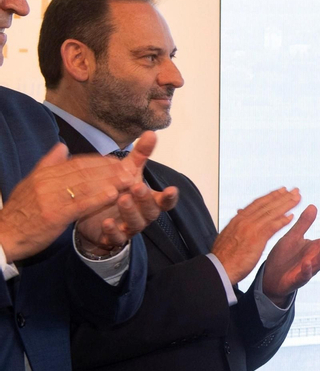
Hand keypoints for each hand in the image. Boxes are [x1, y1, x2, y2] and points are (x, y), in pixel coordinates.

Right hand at [0, 139, 151, 262]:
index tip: (117, 161)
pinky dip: (98, 197)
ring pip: (85, 185)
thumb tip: (62, 147)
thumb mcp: (30, 184)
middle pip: (83, 172)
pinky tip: (114, 194)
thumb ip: (48, 165)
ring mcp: (50, 198)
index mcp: (43, 174)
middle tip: (129, 169)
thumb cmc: (21, 212)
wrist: (4, 235)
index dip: (99, 161)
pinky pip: (80, 204)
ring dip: (110, 181)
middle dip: (109, 170)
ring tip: (129, 180)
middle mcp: (47, 182)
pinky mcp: (54, 215)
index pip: (76, 163)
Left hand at [74, 131, 179, 256]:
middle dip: (145, 199)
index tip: (172, 189)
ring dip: (129, 212)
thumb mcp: (128, 172)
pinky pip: (116, 237)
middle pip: (151, 210)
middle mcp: (143, 214)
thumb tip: (151, 132)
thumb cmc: (118, 192)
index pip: (165, 200)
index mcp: (149, 199)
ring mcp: (129, 227)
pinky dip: (112, 230)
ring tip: (121, 199)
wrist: (95, 218)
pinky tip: (107, 222)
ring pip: (136, 223)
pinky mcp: (113, 237)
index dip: (169, 196)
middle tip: (137, 187)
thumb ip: (141, 155)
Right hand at [211, 188, 300, 285]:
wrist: (218, 268)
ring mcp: (250, 228)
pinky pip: (272, 226)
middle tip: (295, 190)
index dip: (271, 196)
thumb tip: (238, 218)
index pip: (257, 204)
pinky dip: (282, 220)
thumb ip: (236, 227)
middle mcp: (244, 220)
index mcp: (237, 220)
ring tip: (298, 198)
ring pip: (271, 212)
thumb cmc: (223, 257)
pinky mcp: (256, 238)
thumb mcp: (228, 237)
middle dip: (282, 196)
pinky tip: (292, 216)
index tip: (281, 191)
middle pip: (266, 205)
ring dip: (286, 204)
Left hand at [260, 204, 319, 306]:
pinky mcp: (297, 280)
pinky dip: (307, 270)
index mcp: (315, 248)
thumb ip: (303, 224)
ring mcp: (307, 270)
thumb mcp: (292, 237)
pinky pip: (304, 276)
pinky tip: (307, 263)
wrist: (269, 277)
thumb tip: (313, 206)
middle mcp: (314, 259)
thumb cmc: (284, 256)